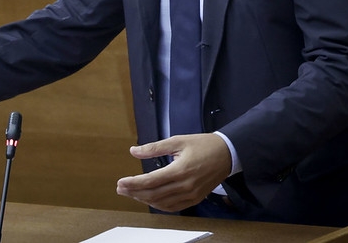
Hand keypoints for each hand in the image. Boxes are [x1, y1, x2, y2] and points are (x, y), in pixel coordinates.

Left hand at [116, 133, 231, 212]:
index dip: (133, 183)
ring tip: (131, 193)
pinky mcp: (195, 199)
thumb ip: (154, 148)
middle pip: (154, 194)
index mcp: (180, 170)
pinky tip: (150, 200)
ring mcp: (191, 195)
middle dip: (134, 192)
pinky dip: (159, 205)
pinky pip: (173, 207)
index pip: (151, 181)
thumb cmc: (203, 145)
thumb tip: (134, 151)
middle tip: (120, 188)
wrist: (227, 154)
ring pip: (162, 203)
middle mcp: (185, 185)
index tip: (120, 182)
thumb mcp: (177, 140)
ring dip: (144, 199)